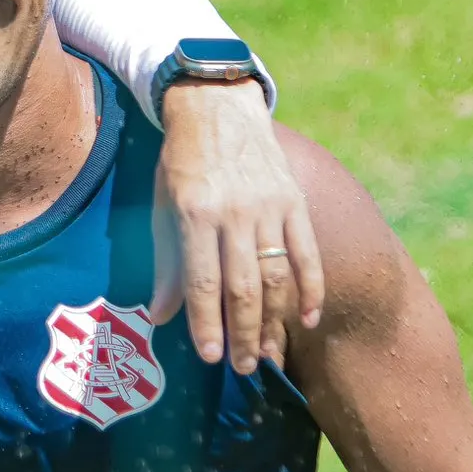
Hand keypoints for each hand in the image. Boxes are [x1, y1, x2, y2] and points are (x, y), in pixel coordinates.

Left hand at [148, 80, 324, 372]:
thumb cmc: (181, 160)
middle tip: (241, 367)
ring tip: (266, 354)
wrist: (217, 104)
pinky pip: (308, 253)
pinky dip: (312, 289)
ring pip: (277, 276)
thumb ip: (165, 262)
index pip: (202, 282)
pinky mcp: (295, 201)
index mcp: (195, 212)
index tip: (210, 357)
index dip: (207, 324)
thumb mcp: (161, 204)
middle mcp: (235, 212)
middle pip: (244, 287)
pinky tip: (307, 320)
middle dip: (243, 334)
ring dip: (274, 322)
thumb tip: (160, 316)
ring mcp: (270, 206)